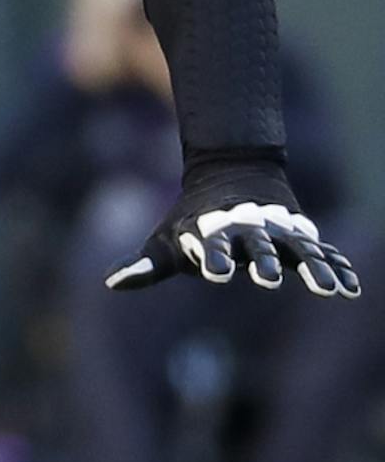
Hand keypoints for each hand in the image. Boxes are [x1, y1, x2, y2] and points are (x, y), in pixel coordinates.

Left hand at [104, 160, 359, 297]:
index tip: (214, 274)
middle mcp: (248, 230)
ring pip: (296, 248)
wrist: (232, 172)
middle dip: (261, 260)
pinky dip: (336, 266)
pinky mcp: (299, 235)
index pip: (211, 247)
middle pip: (256, 245)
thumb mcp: (167, 240)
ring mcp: (277, 231)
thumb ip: (145, 265)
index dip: (212, 259)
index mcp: (213, 230)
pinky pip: (321, 252)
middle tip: (267, 278)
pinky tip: (350, 288)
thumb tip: (110, 283)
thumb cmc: (192, 219)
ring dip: (310, 267)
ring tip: (325, 289)